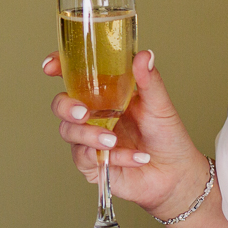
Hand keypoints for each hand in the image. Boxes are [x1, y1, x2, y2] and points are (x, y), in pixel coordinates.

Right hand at [44, 49, 208, 218]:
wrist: (176, 173)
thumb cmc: (166, 135)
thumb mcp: (159, 104)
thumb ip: (149, 80)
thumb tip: (144, 55)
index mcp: (105, 94)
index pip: (74, 76)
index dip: (58, 67)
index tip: (51, 67)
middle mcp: (93, 115)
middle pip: (61, 105)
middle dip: (66, 107)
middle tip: (83, 112)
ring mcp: (90, 139)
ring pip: (69, 132)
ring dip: (89, 135)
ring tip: (113, 140)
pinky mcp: (93, 164)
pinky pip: (88, 158)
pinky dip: (113, 157)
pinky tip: (135, 157)